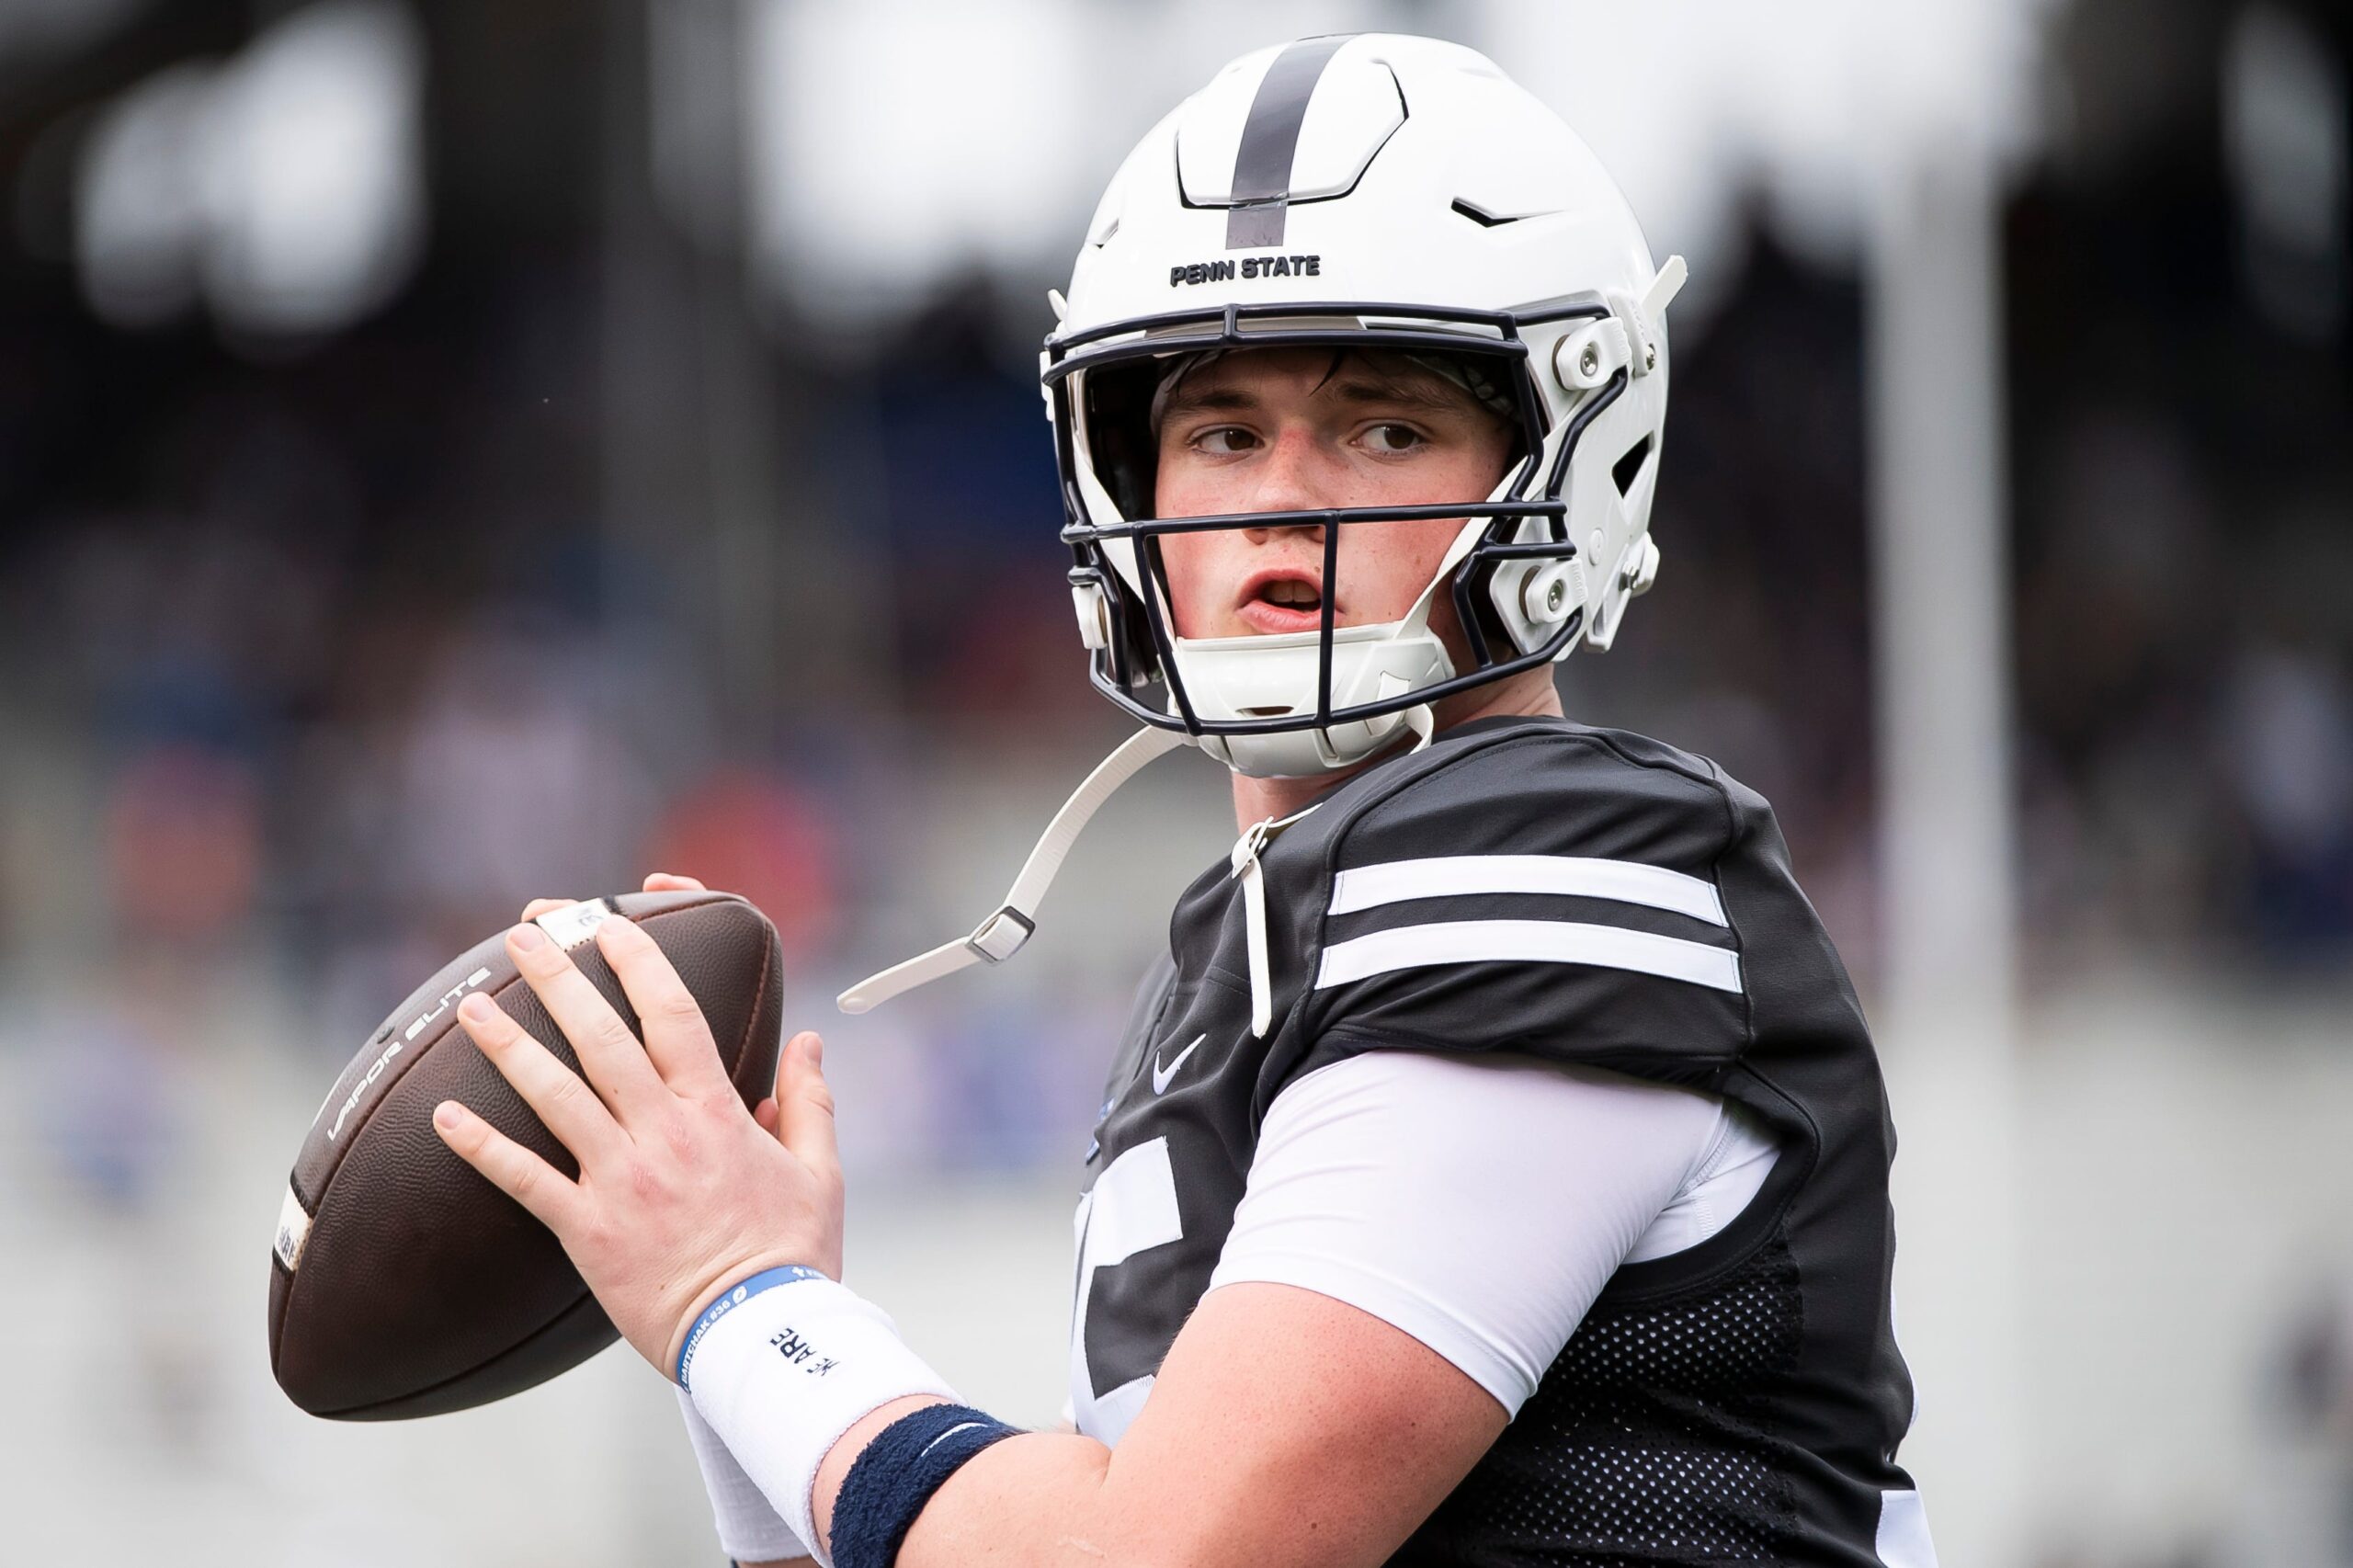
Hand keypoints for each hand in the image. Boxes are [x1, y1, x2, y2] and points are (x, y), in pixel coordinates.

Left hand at [433, 889, 843, 1372]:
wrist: (761, 1335)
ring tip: (473, 1004)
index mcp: (720, 1114)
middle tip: (525, 938)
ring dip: (509, 1045)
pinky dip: (482, 1147)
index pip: (674, 1016)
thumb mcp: (821, 1172)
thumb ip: (810, 1101)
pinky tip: (444, 1115)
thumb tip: (808, 1042)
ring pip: (555, 1096)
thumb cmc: (795, 1257)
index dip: (640, 963)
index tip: (612, 925)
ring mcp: (622, 1180)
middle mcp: (665, 1135)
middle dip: (560, 980)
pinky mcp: (589, 1230)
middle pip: (602, 1039)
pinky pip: (525, 1179)